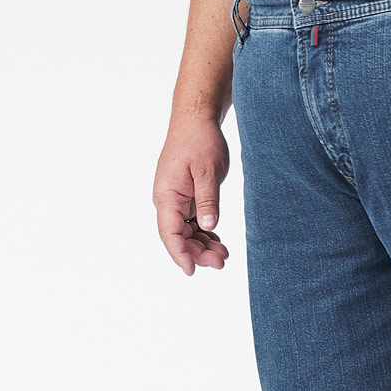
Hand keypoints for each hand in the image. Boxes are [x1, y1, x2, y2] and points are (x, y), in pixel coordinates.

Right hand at [153, 117, 230, 274]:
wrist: (196, 119)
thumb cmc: (200, 140)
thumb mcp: (207, 171)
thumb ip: (208, 200)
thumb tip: (207, 227)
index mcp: (167, 195)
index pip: (169, 232)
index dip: (180, 254)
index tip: (192, 271)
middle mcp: (167, 200)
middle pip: (179, 236)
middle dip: (197, 253)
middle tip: (221, 262)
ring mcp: (176, 199)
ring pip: (186, 232)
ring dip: (203, 245)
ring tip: (224, 255)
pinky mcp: (186, 197)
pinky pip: (192, 222)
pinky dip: (204, 233)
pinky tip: (218, 241)